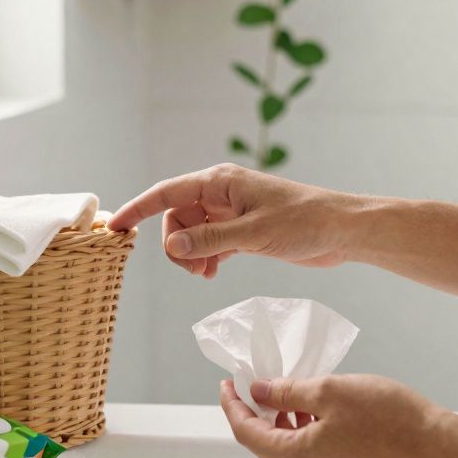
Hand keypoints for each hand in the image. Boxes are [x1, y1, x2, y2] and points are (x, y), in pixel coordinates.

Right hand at [107, 163, 360, 278]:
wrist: (341, 231)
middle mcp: (222, 194)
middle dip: (175, 244)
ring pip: (192, 233)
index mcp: (220, 183)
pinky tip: (212, 273)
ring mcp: (232, 213)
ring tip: (205, 274)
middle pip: (177, 217)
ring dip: (191, 254)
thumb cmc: (304, 222)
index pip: (167, 192)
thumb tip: (172, 244)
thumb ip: (210, 240)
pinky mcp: (243, 231)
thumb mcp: (254, 234)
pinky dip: (205, 258)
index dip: (139, 208)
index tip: (116, 227)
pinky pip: (209, 243)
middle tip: (191, 269)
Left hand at [218, 374, 451, 457]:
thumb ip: (288, 392)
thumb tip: (261, 392)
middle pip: (264, 444)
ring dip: (280, 421)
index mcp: (296, 457)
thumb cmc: (391, 420)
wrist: (437, 447)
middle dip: (254, 413)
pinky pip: (310, 454)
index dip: (232, 405)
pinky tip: (315, 409)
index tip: (229, 384)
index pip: (246, 432)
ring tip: (287, 391)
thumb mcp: (330, 391)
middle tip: (253, 384)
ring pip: (288, 449)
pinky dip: (302, 430)